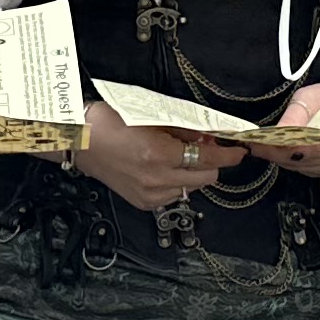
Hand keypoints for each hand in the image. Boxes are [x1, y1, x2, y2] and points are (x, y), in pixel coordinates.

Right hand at [79, 96, 243, 209]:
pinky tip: (163, 168)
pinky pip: (173, 195)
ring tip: (176, 155)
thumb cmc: (109, 124)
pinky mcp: (143, 202)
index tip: (238, 152)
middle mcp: (156, 178)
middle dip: (210, 162)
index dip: (228, 155)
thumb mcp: (151, 118)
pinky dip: (175, 182)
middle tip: (204, 146)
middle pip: (205, 177)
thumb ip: (183, 130)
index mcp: (159, 154)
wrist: (81, 142)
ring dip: (191, 172)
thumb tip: (207, 136)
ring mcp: (149, 194)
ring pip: (191, 188)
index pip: (208, 158)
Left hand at [244, 82, 319, 165]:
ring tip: (264, 146)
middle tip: (253, 144)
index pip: (304, 147)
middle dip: (274, 153)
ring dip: (280, 157)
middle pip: (300, 160)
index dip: (277, 147)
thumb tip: (276, 131)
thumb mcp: (313, 96)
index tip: (255, 144)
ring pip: (299, 167)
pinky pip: (304, 169)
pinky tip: (282, 150)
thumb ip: (295, 114)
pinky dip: (290, 160)